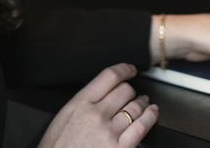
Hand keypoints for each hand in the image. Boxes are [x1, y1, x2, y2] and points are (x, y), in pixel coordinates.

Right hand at [37, 63, 157, 147]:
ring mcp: (109, 132)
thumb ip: (83, 102)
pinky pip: (141, 127)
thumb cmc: (58, 147)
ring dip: (143, 103)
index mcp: (81, 104)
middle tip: (134, 93)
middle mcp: (96, 115)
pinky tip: (152, 113)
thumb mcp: (63, 117)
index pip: (109, 76)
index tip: (129, 70)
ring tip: (145, 102)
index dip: (124, 70)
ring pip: (135, 107)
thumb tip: (100, 93)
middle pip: (125, 91)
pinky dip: (150, 117)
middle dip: (132, 90)